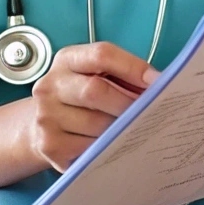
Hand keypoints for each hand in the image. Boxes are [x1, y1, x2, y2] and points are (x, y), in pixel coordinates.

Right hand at [26, 42, 156, 171]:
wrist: (42, 125)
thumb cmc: (83, 98)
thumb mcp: (99, 77)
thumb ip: (126, 75)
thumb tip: (161, 84)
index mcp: (67, 60)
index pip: (101, 54)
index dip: (133, 67)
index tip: (158, 82)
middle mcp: (50, 86)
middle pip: (95, 91)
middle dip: (128, 104)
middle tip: (151, 114)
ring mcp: (46, 117)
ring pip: (95, 125)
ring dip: (121, 130)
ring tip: (136, 131)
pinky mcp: (50, 146)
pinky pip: (90, 149)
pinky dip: (109, 149)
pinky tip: (116, 147)